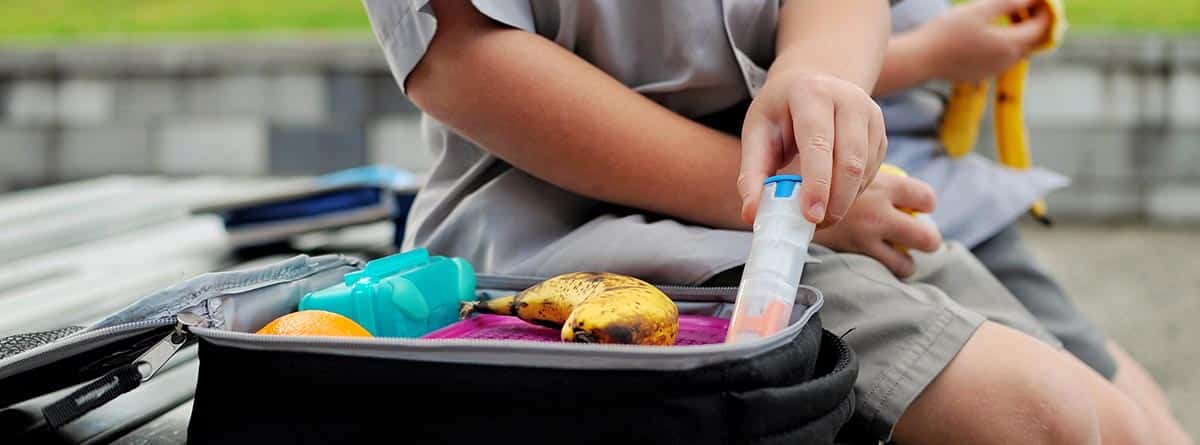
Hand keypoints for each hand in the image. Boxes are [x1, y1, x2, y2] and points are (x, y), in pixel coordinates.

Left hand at [739, 72, 886, 229]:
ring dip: (844, 200)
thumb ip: (752, 174)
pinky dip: (853, 192)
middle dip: (835, 200)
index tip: (811, 215)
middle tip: (816, 225)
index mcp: (811, 93)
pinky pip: (871, 172)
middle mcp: (847, 98)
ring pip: (864, 170)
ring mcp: (870, 114)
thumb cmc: (779, 113)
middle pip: (850, 160)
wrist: (811, 85)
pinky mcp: (881, 132)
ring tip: (819, 215)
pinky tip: (833, 196)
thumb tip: (751, 214)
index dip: (817, 183)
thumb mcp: (757, 134)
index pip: (818, 143)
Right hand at [812, 172, 941, 277]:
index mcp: (884, 185)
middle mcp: (881, 213)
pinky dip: (883, 269)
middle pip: (926, 237)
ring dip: (905, 261)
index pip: (925, 198)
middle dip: (926, 239)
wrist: (782, 198)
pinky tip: (874, 263)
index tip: (917, 207)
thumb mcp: (847, 167)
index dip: (925, 204)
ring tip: (896, 256)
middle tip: (915, 237)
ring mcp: (868, 239)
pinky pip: (882, 271)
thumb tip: (888, 186)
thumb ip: (869, 177)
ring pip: (907, 264)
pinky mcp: (853, 255)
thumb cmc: (815, 177)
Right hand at [916, 0, 1052, 81]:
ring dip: (1017, 33)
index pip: (1041, 27)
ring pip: (1017, 50)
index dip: (1045, 10)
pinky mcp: (982, 74)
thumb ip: (1009, 3)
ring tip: (1004, 15)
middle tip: (1023, 4)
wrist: (921, 59)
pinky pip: (1002, 58)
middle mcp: (1007, 61)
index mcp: (1010, 44)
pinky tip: (988, 32)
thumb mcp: (979, 10)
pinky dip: (1003, 43)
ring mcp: (994, 70)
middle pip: (1032, 40)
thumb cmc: (947, 32)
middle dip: (1033, 21)